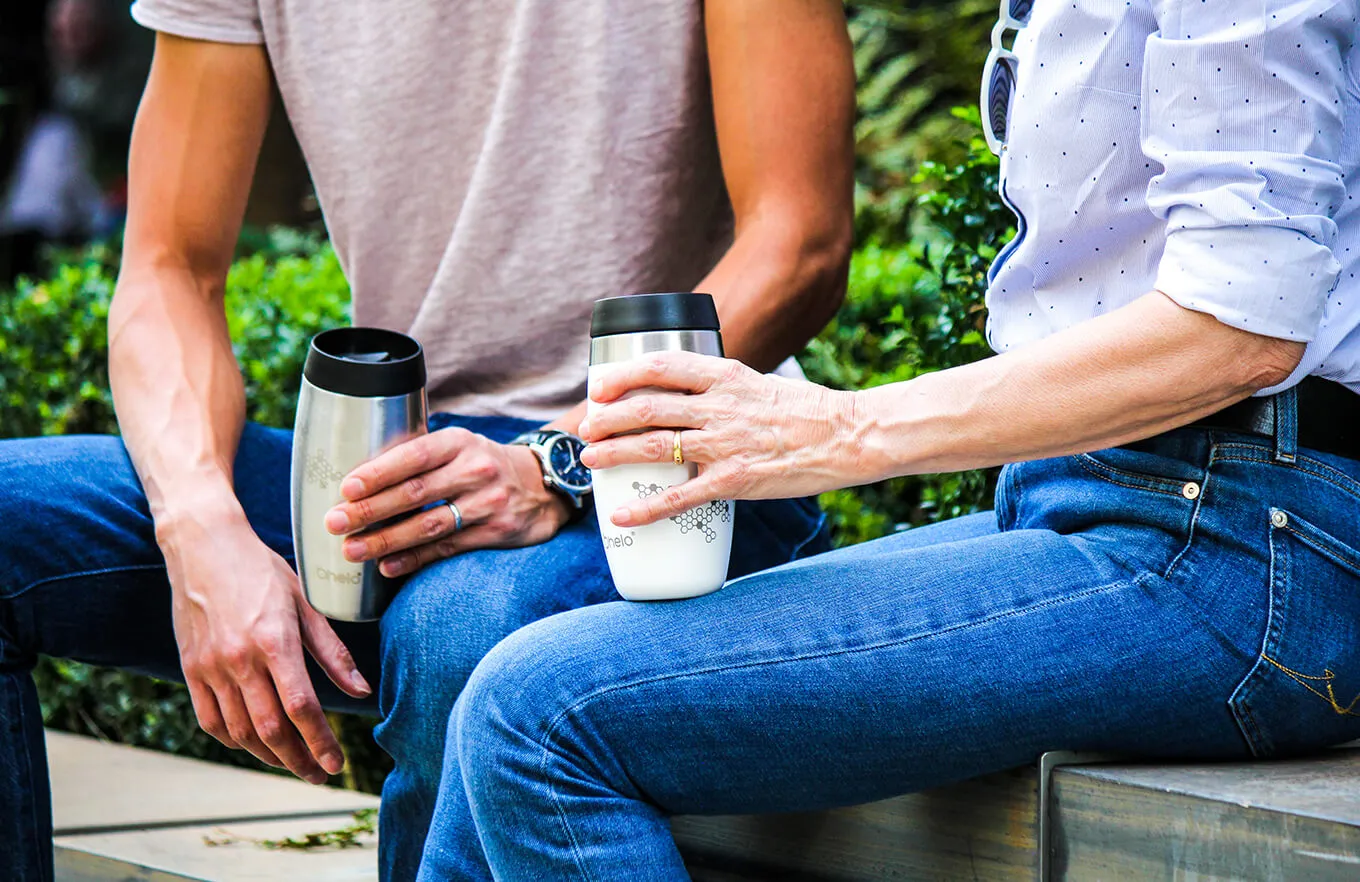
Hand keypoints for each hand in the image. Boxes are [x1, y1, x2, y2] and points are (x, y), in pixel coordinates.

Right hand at [162, 516, 371, 783]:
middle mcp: (239, 659)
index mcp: (274, 641)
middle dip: (298, 759)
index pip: (301, 707)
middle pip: (270, 730)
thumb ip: (332, 651)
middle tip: (318, 773)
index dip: (321, 742)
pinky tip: (254, 743)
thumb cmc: (261, 569)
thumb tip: (360, 691)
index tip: (335, 763)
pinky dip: (234, 740)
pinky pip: (210, 720)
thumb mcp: (305, 602)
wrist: (203, 545)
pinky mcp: (190, 669)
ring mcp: (210, 667)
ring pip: (240, 731)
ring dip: (268, 755)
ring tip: (292, 762)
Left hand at [324, 429, 570, 576]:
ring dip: (386, 540)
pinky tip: (388, 566)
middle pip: (415, 492)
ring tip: (352, 550)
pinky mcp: (496, 532)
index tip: (346, 489)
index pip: (414, 456)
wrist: (543, 484)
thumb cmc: (483, 464)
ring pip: (429, 525)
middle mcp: (475, 469)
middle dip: (371, 510)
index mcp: (458, 442)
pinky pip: (448, 548)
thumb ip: (420, 458)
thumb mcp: (459, 446)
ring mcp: (488, 502)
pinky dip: (415, 559)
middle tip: (334, 523)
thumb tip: (358, 482)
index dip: (379, 473)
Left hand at [578, 351, 852, 526]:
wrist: (847, 436)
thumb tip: (683, 397)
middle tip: (586, 426)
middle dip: (608, 418)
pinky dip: (645, 507)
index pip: (660, 366)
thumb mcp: (757, 383)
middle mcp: (720, 406)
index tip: (600, 386)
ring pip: (655, 447)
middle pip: (647, 408)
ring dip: (614, 454)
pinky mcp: (734, 480)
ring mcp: (725, 444)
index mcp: (725, 375)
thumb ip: (720, 389)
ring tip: (590, 459)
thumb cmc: (804, 411)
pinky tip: (622, 514)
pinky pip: (680, 496)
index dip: (622, 376)